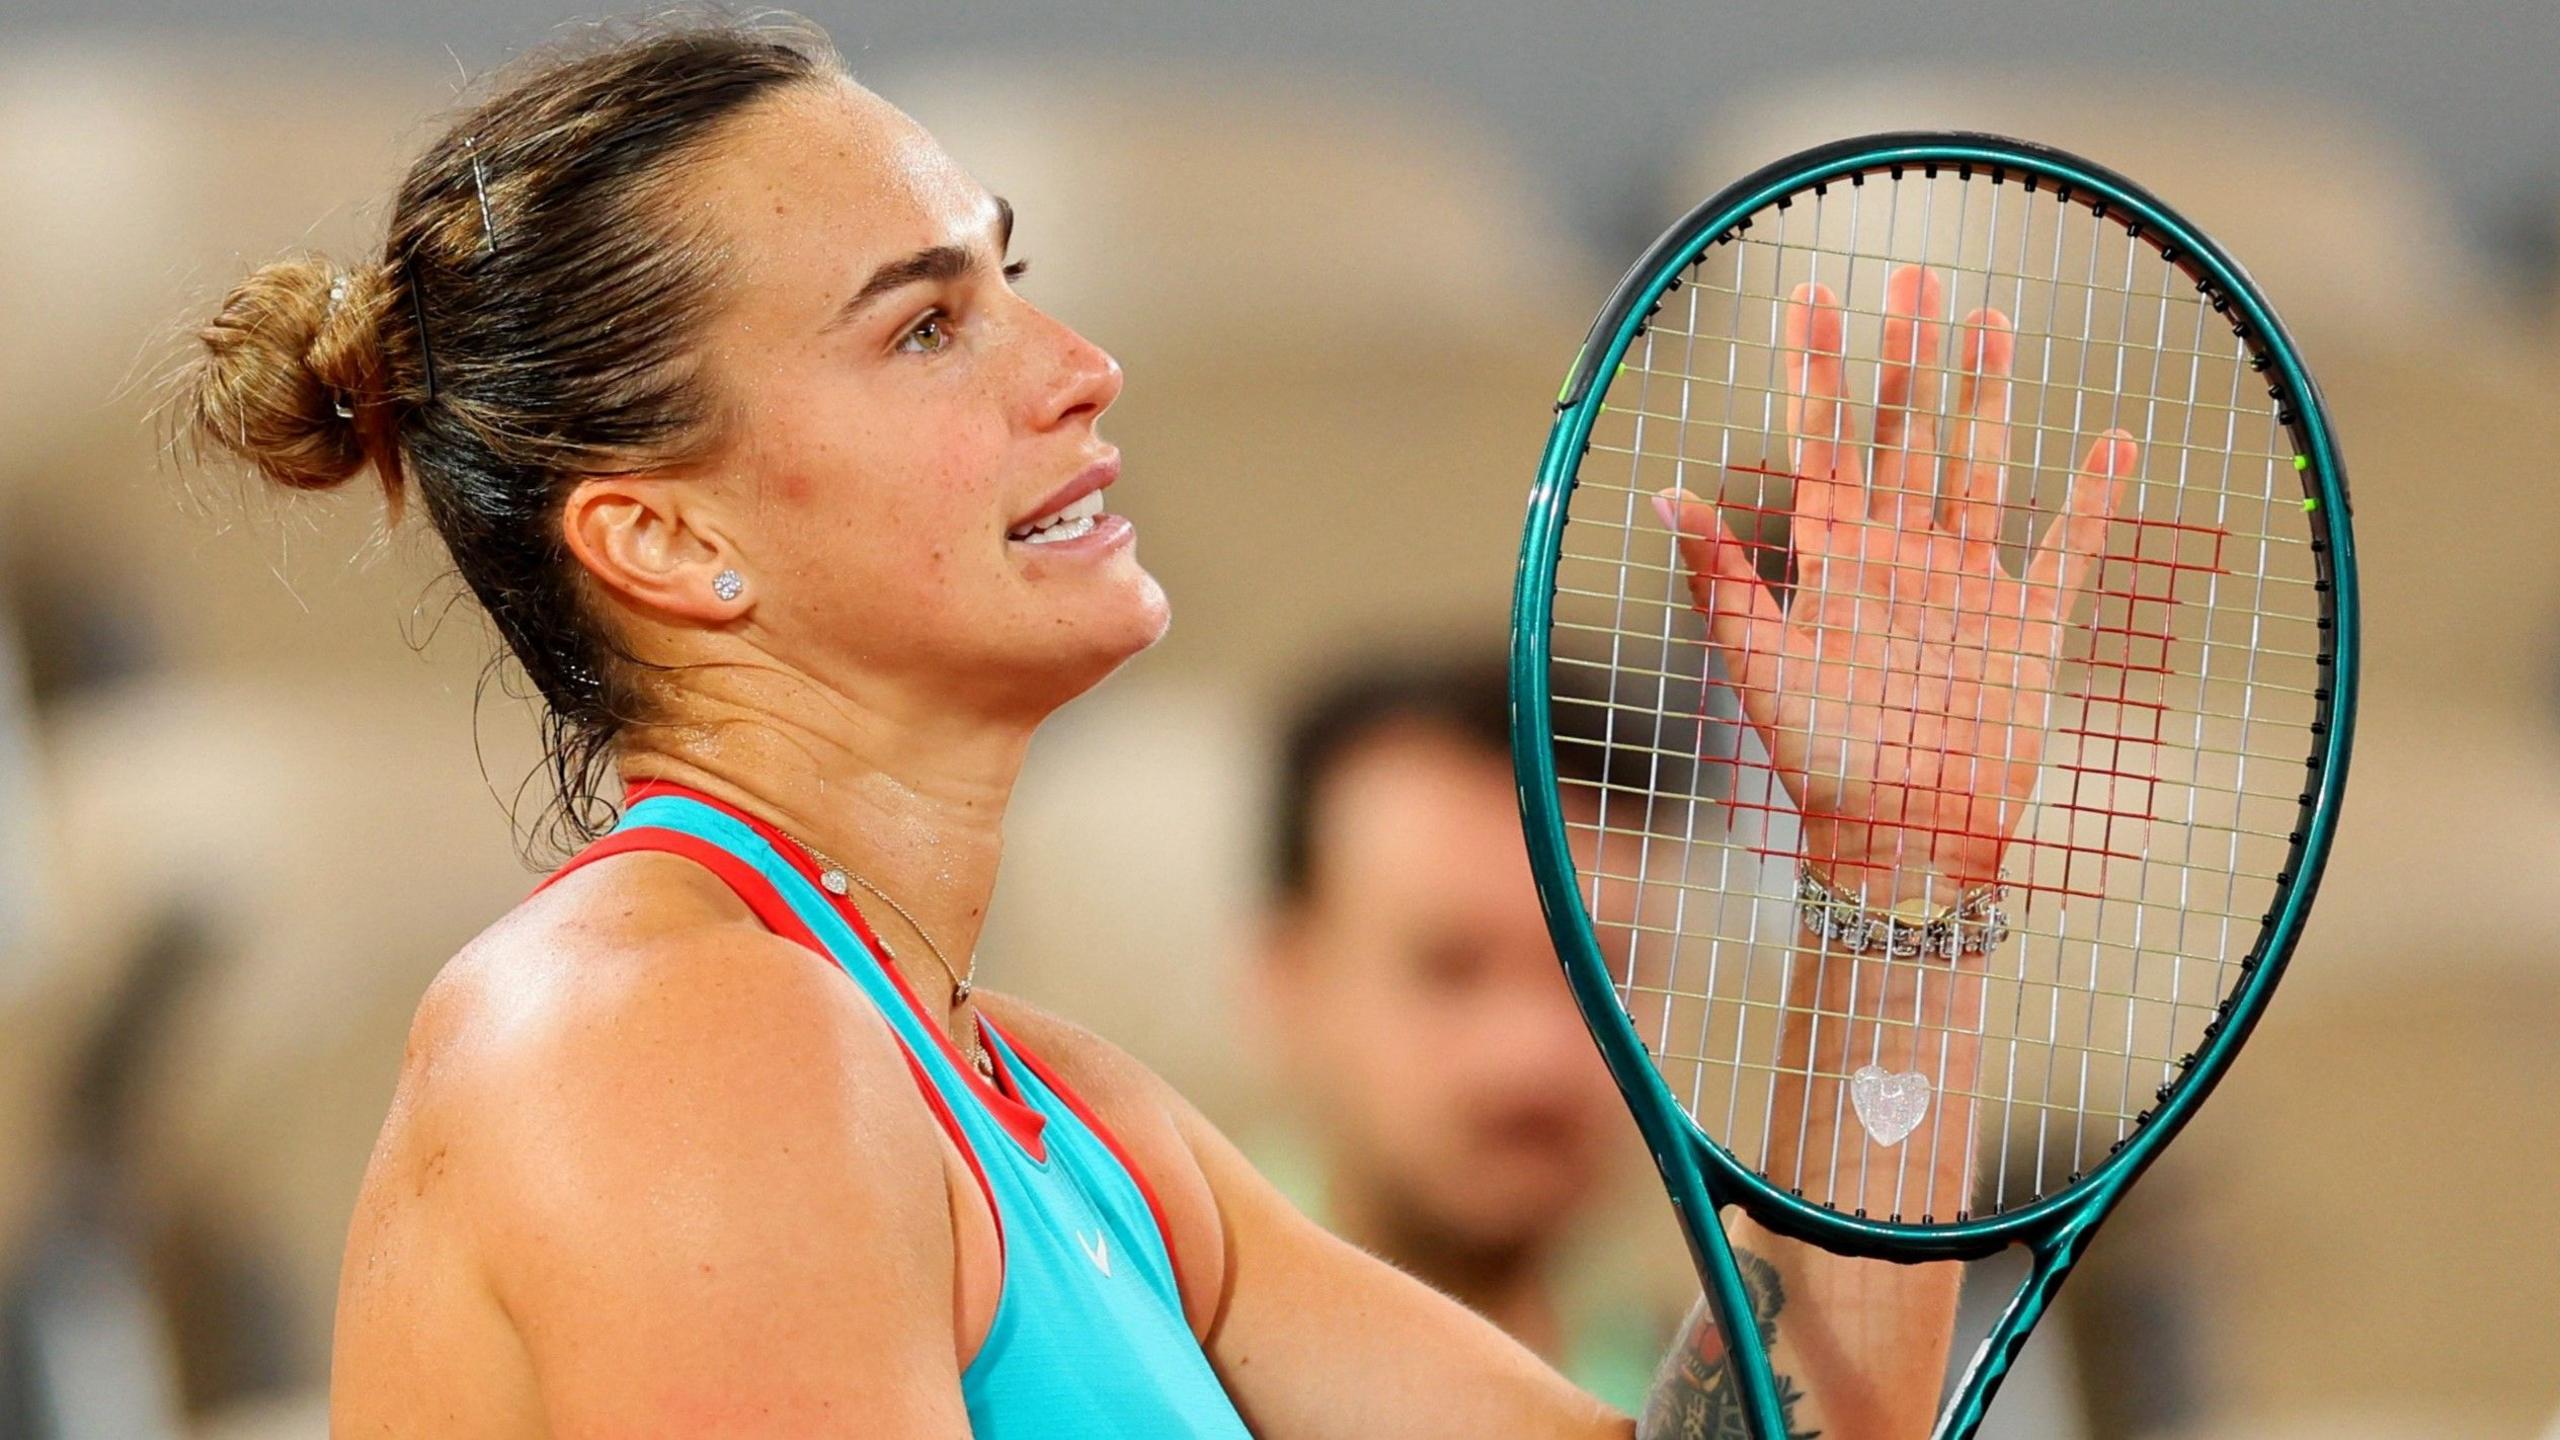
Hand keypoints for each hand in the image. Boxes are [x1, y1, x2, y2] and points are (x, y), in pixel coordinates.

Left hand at [1653, 264, 2134, 904]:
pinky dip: (2090, 506)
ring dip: (1986, 400)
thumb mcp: (1760, 669)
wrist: (1902, 845)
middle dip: (1906, 358)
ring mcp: (1966, 588)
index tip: (1812, 295)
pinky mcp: (2026, 630)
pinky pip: (2066, 554)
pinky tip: (2111, 446)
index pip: (1824, 445)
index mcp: (1834, 565)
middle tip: (1912, 274)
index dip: (1818, 373)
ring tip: (1992, 321)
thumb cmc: (1822, 766)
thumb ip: (1718, 582)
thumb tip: (1662, 495)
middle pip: (1905, 436)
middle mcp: (1900, 561)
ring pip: (1978, 469)